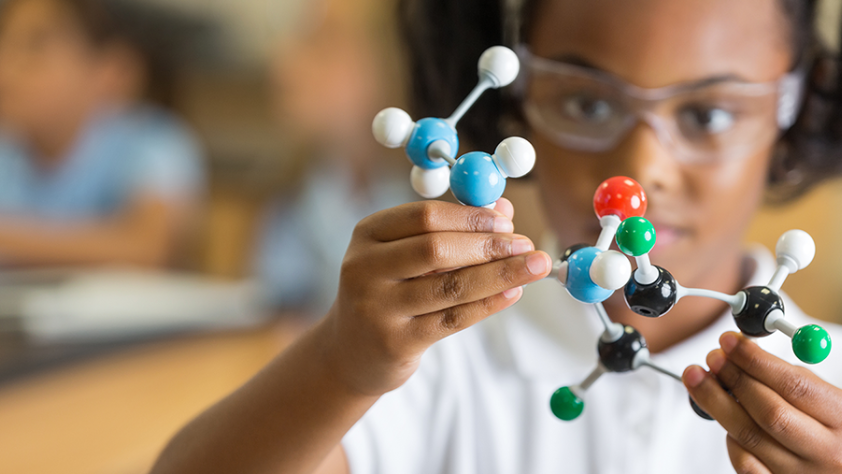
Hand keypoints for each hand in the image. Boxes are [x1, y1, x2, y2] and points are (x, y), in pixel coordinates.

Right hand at [322, 198, 551, 396]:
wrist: (350, 351)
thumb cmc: (387, 292)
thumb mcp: (404, 255)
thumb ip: (449, 231)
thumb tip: (504, 209)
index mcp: (367, 234)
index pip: (424, 216)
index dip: (470, 217)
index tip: (507, 220)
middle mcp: (365, 268)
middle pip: (436, 249)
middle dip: (488, 245)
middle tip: (526, 244)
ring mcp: (378, 308)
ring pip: (450, 286)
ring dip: (499, 274)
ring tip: (534, 266)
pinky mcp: (396, 342)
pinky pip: (453, 319)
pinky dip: (488, 304)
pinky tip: (514, 292)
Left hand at [683, 331, 841, 472]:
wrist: (841, 469)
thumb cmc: (834, 430)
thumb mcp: (830, 401)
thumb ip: (793, 379)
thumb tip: (743, 352)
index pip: (796, 386)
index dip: (756, 361)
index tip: (729, 342)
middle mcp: (827, 452)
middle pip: (770, 413)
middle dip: (734, 379)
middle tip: (712, 357)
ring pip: (750, 437)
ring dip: (717, 403)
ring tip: (698, 379)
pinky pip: (746, 464)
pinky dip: (730, 440)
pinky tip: (724, 421)